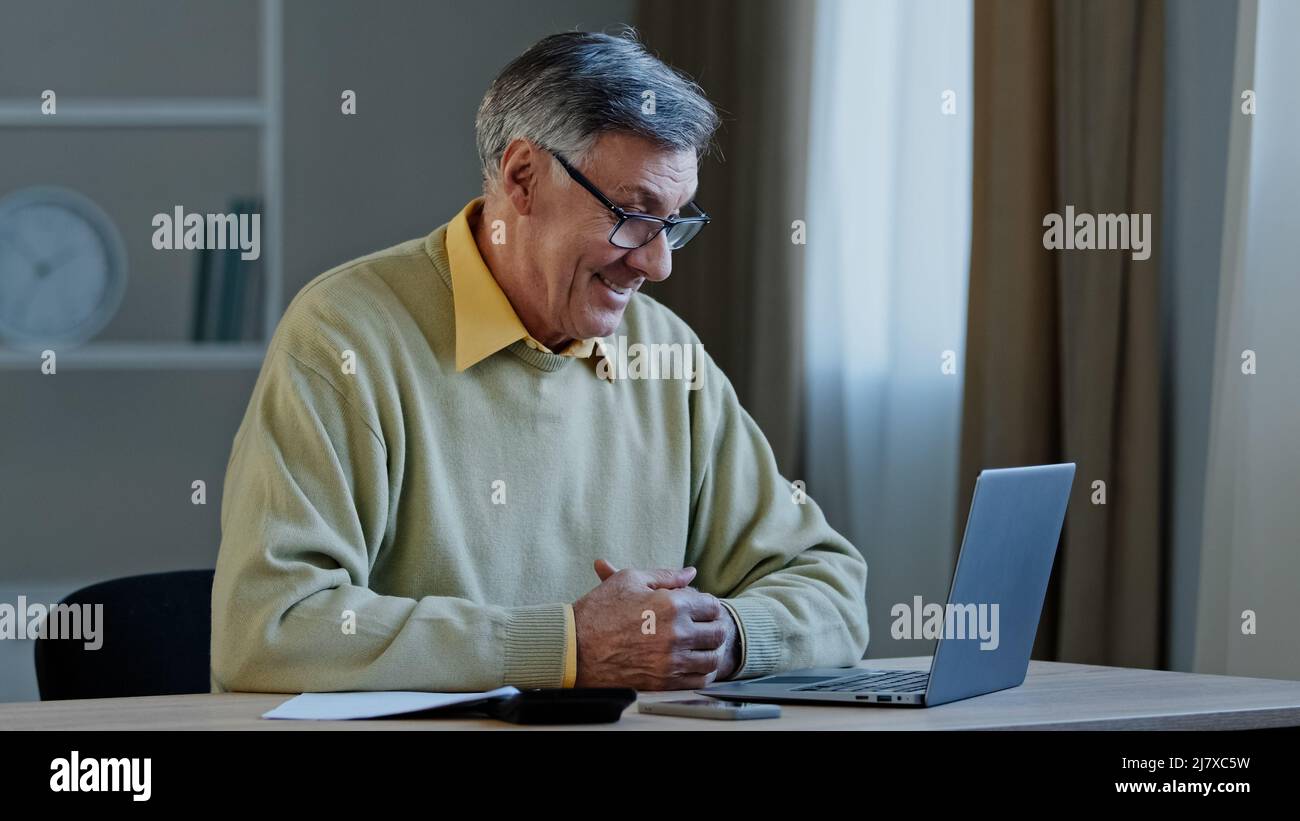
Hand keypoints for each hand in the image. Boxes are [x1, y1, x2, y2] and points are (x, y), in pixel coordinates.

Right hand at [572, 559, 739, 689]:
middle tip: (703, 626)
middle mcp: (676, 634)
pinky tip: (691, 663)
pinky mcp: (664, 682)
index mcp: (671, 605)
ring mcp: (671, 661)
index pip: (712, 606)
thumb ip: (666, 575)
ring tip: (699, 645)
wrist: (573, 648)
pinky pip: (699, 679)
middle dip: (713, 626)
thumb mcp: (630, 580)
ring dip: (710, 650)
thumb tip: (690, 572)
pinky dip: (702, 671)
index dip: (708, 605)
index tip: (699, 608)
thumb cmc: (599, 611)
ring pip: (712, 658)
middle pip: (717, 632)